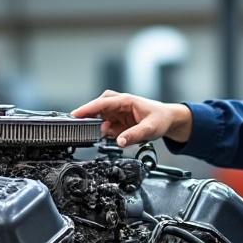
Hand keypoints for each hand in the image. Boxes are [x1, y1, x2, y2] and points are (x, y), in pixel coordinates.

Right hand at [71, 90, 191, 147]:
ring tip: (113, 134)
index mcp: (125, 101)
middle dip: (89, 117)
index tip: (75, 115)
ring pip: (100, 118)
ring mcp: (117, 112)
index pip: (102, 103)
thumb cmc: (160, 119)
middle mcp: (119, 104)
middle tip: (82, 128)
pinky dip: (107, 132)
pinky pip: (106, 126)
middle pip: (97, 108)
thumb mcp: (150, 129)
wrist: (167, 120)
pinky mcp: (117, 120)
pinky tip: (117, 135)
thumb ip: (134, 135)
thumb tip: (119, 142)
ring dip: (101, 128)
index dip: (87, 109)